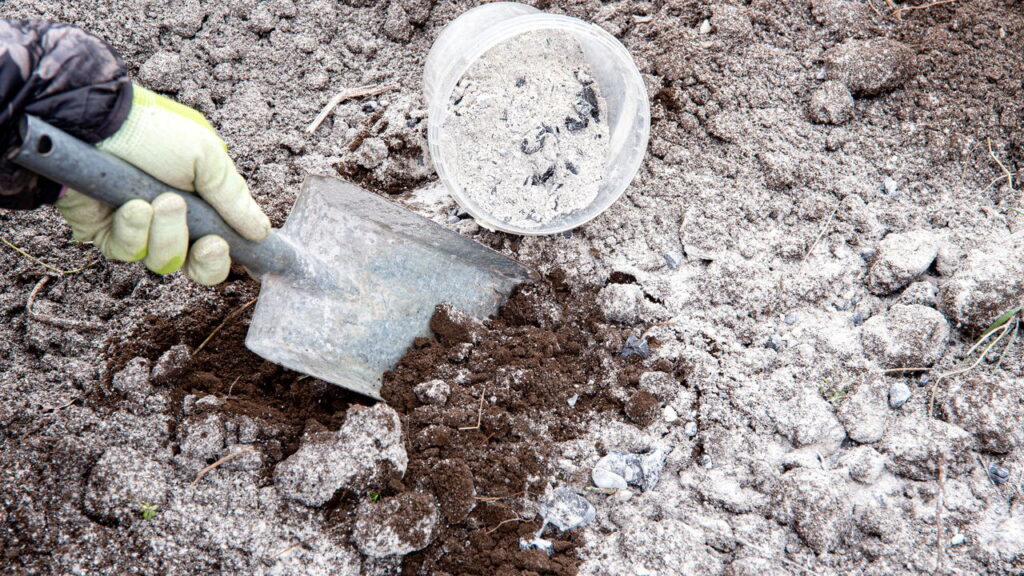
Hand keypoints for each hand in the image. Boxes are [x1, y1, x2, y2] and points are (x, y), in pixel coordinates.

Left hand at [56, 86, 269, 284]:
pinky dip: (134, 228)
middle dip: (205, 257)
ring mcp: (140, 230)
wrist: (95, 123)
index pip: (221, 247)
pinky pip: (128, 251)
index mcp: (201, 204)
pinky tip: (131, 204)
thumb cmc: (153, 130)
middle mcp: (171, 222)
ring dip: (168, 232)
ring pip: (164, 261)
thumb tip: (261, 232)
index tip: (234, 249)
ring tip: (161, 200)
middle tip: (209, 240)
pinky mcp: (106, 234)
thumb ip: (235, 199)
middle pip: (196, 267)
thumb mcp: (208, 158)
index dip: (226, 256)